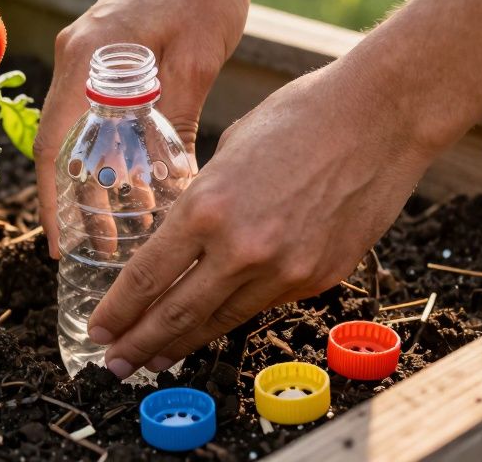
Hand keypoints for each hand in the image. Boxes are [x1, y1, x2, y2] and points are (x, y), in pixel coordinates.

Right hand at [33, 0, 252, 257]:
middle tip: (109, 246)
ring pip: (80, 131)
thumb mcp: (195, 65)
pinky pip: (97, 112)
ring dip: (100, 176)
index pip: (54, 142)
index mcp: (88, 57)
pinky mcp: (106, 52)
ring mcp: (87, 52)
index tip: (63, 242)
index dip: (55, 199)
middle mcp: (76, 56)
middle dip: (80, 199)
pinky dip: (113, 147)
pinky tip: (142, 180)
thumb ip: (174, 123)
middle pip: (62, 142)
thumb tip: (168, 189)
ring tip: (130, 223)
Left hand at [86, 63, 436, 378]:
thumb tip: (184, 237)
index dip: (118, 311)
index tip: (99, 330)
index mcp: (207, 208)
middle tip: (115, 364)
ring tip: (155, 358)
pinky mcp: (320, 278)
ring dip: (182, 342)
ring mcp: (284, 271)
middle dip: (138, 344)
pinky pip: (264, 304)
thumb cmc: (302, 116)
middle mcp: (241, 249)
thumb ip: (204, 201)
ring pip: (220, 320)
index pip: (147, 277)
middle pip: (175, 314)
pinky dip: (232, 316)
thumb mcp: (229, 152)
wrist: (382, 117)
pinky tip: (212, 325)